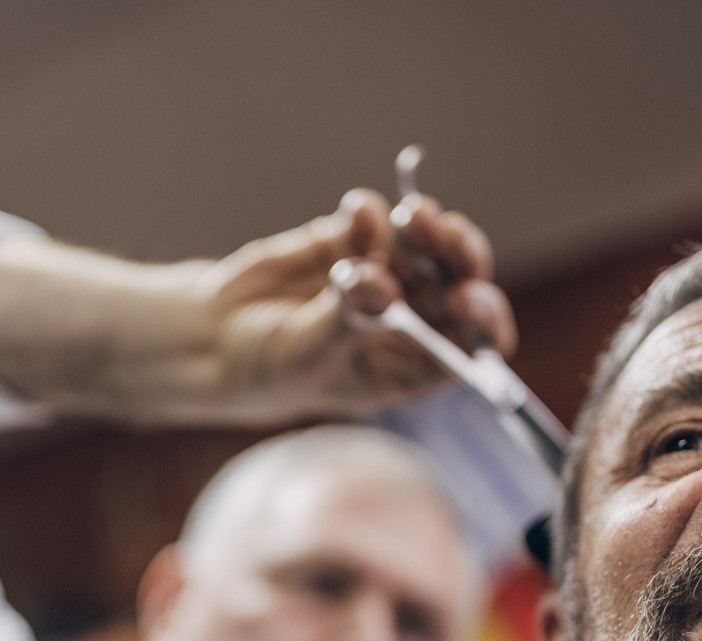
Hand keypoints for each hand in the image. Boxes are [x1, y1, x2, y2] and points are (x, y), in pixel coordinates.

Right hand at [193, 188, 516, 422]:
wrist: (218, 336)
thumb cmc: (270, 368)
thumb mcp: (307, 352)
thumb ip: (345, 316)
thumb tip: (379, 282)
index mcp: (413, 363)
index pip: (473, 344)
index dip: (482, 321)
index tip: (469, 297)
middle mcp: (411, 320)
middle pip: (460, 283)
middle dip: (459, 256)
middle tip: (445, 233)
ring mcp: (386, 275)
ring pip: (428, 245)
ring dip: (426, 226)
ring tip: (411, 216)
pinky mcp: (354, 242)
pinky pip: (379, 220)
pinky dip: (374, 212)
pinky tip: (356, 212)